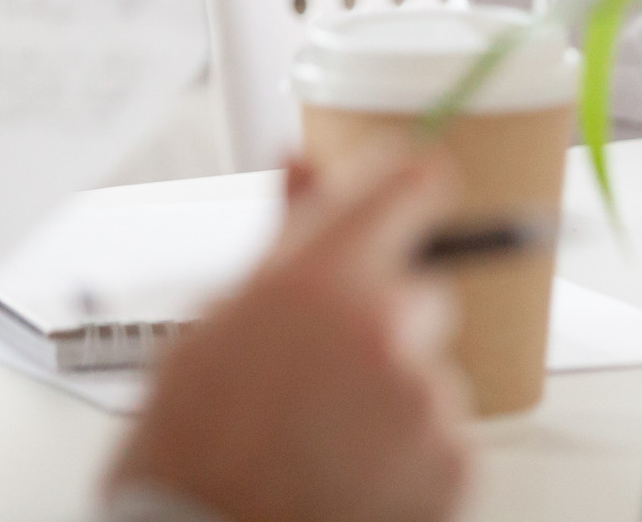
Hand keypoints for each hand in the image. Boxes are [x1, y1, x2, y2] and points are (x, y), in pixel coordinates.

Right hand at [107, 152, 470, 521]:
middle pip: (422, 289)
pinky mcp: (454, 463)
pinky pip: (445, 434)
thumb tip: (302, 165)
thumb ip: (282, 241)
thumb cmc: (187, 461)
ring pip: (429, 367)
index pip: (412, 184)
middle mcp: (385, 329)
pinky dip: (410, 454)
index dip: (402, 192)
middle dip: (381, 319)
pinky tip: (349, 476)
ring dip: (391, 392)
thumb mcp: (209, 332)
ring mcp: (426, 399)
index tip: (397, 200)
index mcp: (319, 282)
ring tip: (320, 440)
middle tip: (317, 373)